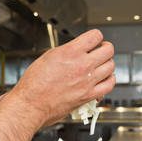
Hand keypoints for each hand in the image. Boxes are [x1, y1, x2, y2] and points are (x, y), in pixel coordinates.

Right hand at [0, 29, 114, 140]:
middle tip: (101, 51)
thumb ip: (66, 52)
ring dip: (107, 64)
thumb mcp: (48, 58)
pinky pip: (109, 85)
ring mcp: (88, 81)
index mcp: (71, 52)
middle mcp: (82, 65)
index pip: (96, 36)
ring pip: (111, 67)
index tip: (94, 41)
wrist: (31, 104)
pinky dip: (109, 81)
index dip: (96, 37)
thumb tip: (75, 51)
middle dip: (105, 49)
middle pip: (108, 50)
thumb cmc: (34, 84)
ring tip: (102, 66)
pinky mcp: (88, 95)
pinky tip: (104, 80)